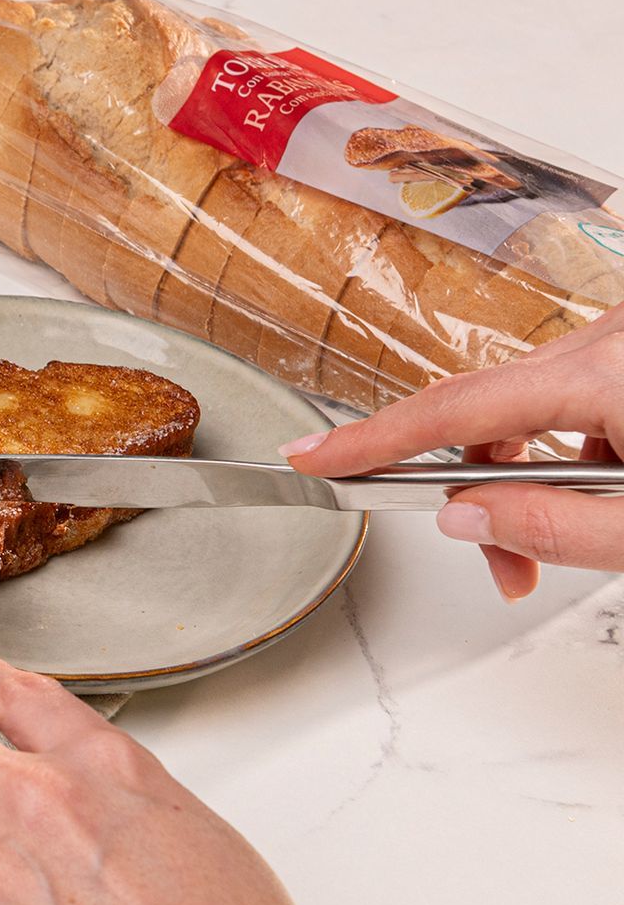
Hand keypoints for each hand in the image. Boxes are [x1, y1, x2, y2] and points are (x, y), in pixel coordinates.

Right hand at [281, 302, 623, 598]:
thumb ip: (554, 526)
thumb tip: (464, 515)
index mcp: (607, 376)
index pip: (454, 411)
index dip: (372, 439)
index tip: (312, 454)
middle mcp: (611, 340)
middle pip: (490, 412)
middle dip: (480, 490)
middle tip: (503, 566)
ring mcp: (620, 339)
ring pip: (530, 404)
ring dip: (531, 473)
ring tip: (571, 536)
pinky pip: (573, 391)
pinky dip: (572, 445)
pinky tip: (609, 485)